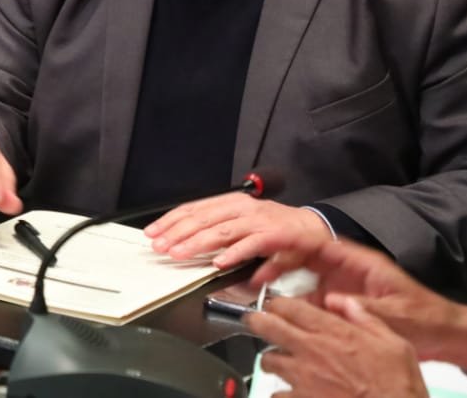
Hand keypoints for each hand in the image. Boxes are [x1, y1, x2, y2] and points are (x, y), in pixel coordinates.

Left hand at [144, 194, 329, 268]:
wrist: (312, 229)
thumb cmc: (274, 228)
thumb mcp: (240, 225)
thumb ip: (216, 233)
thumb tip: (185, 246)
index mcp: (231, 203)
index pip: (194, 209)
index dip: (171, 221)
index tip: (153, 232)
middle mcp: (241, 208)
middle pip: (202, 219)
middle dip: (178, 233)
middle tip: (160, 246)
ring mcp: (258, 221)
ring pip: (221, 231)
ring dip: (198, 244)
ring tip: (180, 254)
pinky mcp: (274, 236)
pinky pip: (250, 245)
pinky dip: (234, 254)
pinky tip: (219, 263)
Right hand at [249, 237, 466, 371]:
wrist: (447, 337)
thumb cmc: (427, 320)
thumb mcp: (398, 315)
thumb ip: (364, 308)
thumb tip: (331, 303)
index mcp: (361, 262)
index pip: (319, 242)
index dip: (291, 239)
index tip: (267, 242)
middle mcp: (347, 269)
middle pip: (303, 254)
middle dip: (277, 259)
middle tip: (254, 272)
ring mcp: (342, 286)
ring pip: (302, 275)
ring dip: (280, 279)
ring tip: (258, 290)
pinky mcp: (341, 304)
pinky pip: (309, 298)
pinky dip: (291, 302)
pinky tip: (279, 312)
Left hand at [250, 294, 428, 397]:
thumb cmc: (398, 387)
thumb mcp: (395, 344)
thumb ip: (367, 318)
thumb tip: (345, 302)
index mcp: (333, 333)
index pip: (288, 306)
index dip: (276, 303)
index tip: (276, 305)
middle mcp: (312, 352)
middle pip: (265, 326)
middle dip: (257, 321)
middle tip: (258, 322)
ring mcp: (302, 378)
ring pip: (267, 360)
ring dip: (272, 360)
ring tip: (282, 363)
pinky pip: (276, 394)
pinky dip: (281, 393)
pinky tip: (292, 393)